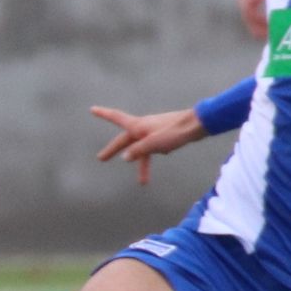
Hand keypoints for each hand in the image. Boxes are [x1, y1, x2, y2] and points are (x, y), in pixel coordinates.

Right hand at [89, 104, 206, 187]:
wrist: (198, 124)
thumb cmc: (175, 131)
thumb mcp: (153, 143)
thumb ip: (138, 150)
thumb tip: (125, 157)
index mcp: (138, 125)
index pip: (116, 118)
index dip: (103, 114)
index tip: (92, 109)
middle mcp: (144, 126)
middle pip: (125, 140)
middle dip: (114, 149)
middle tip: (101, 158)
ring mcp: (154, 130)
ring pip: (142, 148)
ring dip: (142, 164)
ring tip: (142, 182)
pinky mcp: (164, 134)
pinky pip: (154, 146)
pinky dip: (155, 153)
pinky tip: (165, 154)